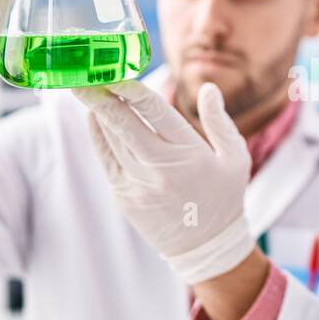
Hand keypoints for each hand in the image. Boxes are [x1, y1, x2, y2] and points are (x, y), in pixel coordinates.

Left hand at [75, 80, 253, 284]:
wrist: (206, 247)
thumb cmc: (224, 197)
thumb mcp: (235, 158)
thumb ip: (219, 121)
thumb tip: (208, 88)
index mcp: (188, 153)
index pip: (154, 111)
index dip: (131, 89)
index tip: (115, 71)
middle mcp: (159, 167)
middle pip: (123, 123)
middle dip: (100, 96)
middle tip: (83, 73)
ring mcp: (138, 182)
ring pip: (111, 139)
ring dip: (96, 111)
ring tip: (84, 86)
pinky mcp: (125, 195)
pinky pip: (106, 159)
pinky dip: (98, 136)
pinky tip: (92, 116)